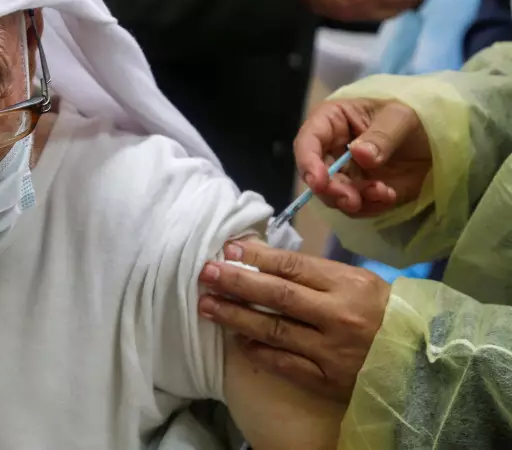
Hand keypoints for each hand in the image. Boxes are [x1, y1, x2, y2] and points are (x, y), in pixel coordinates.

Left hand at [197, 241, 389, 401]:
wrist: (424, 362)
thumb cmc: (387, 314)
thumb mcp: (362, 283)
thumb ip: (318, 274)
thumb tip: (265, 260)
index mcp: (349, 285)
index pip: (294, 267)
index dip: (258, 258)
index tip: (228, 250)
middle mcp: (339, 316)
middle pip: (277, 295)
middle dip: (236, 283)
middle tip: (206, 273)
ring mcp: (332, 350)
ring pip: (274, 330)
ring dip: (236, 317)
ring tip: (208, 306)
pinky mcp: (328, 379)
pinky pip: (284, 363)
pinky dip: (258, 351)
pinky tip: (238, 340)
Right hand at [295, 98, 431, 216]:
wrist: (441, 141)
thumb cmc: (417, 117)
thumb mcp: (403, 117)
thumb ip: (382, 135)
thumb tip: (359, 154)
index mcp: (332, 122)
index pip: (308, 142)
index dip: (307, 162)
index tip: (319, 181)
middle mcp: (332, 150)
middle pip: (316, 175)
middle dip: (332, 191)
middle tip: (352, 200)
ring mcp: (346, 173)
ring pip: (334, 195)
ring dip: (355, 201)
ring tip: (384, 193)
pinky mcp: (361, 191)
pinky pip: (357, 207)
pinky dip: (371, 207)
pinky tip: (389, 195)